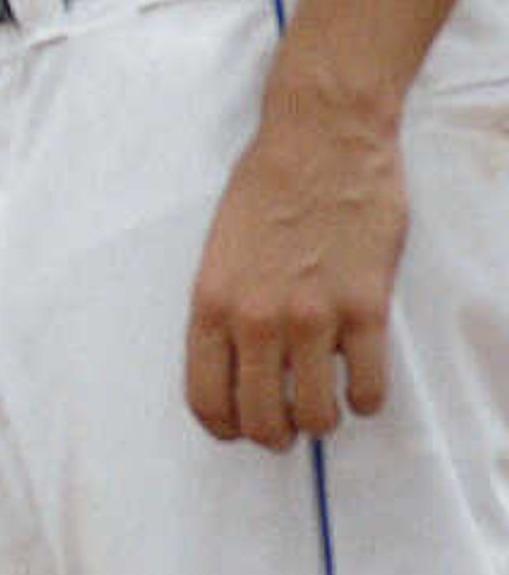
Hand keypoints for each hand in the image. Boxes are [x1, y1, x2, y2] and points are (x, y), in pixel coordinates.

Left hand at [184, 90, 404, 447]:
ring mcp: (312, 316)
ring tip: (326, 399)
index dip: (224, 427)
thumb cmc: (266, 187)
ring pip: (317, 416)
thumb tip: (242, 364)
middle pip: (261, 420)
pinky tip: (361, 379)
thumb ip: (228, 308)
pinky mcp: (365, 310)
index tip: (240, 429)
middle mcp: (256, 317)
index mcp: (211, 301)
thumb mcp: (221, 250)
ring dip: (323, 420)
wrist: (320, 140)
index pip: (206, 396)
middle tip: (289, 422)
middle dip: (275, 434)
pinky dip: (367, 399)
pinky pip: (369, 390)